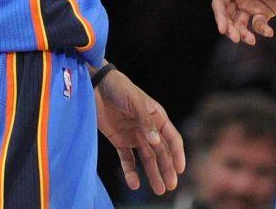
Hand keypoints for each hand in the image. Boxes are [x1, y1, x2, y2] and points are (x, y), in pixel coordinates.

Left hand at [94, 68, 184, 194]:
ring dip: (153, 173)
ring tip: (159, 190)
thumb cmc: (119, 88)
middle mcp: (148, 129)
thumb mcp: (135, 101)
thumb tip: (156, 142)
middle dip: (167, 169)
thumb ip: (146, 121)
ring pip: (147, 159)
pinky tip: (134, 183)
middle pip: (161, 152)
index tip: (180, 170)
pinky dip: (131, 171)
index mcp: (157, 117)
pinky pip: (127, 159)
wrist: (95, 86)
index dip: (177, 154)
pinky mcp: (119, 140)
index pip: (172, 139)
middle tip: (171, 186)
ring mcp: (134, 135)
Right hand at [212, 0, 275, 44]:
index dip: (220, 16)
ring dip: (243, 33)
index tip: (222, 29)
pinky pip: (259, 24)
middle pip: (228, 16)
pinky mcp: (265, 12)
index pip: (221, 2)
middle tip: (235, 38)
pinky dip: (262, 30)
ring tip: (251, 41)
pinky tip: (269, 32)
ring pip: (241, 23)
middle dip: (230, 28)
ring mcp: (253, 5)